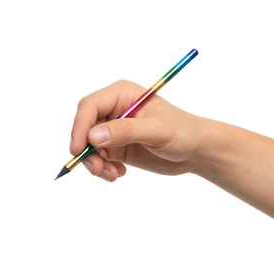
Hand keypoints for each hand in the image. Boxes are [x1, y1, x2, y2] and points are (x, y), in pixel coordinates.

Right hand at [70, 80, 203, 181]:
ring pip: (89, 146)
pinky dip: (103, 168)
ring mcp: (115, 129)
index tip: (78, 148)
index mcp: (123, 95)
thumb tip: (92, 136)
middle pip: (85, 127)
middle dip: (86, 149)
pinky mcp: (118, 147)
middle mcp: (115, 110)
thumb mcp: (157, 130)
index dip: (80, 126)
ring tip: (112, 174)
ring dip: (95, 162)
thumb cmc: (182, 132)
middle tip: (97, 169)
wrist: (195, 150)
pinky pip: (99, 158)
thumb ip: (125, 131)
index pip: (90, 106)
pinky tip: (118, 173)